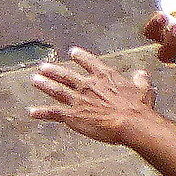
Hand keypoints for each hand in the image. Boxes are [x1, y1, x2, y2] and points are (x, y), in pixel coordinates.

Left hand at [28, 48, 169, 146]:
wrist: (131, 124)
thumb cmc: (139, 108)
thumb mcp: (143, 91)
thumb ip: (140, 81)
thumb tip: (142, 73)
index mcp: (105, 77)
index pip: (90, 62)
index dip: (81, 56)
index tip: (73, 52)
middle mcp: (87, 85)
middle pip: (66, 75)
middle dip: (54, 71)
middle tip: (43, 67)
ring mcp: (77, 99)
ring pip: (56, 90)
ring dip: (44, 85)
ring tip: (34, 80)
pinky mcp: (72, 114)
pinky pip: (53, 113)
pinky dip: (42, 112)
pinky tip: (32, 112)